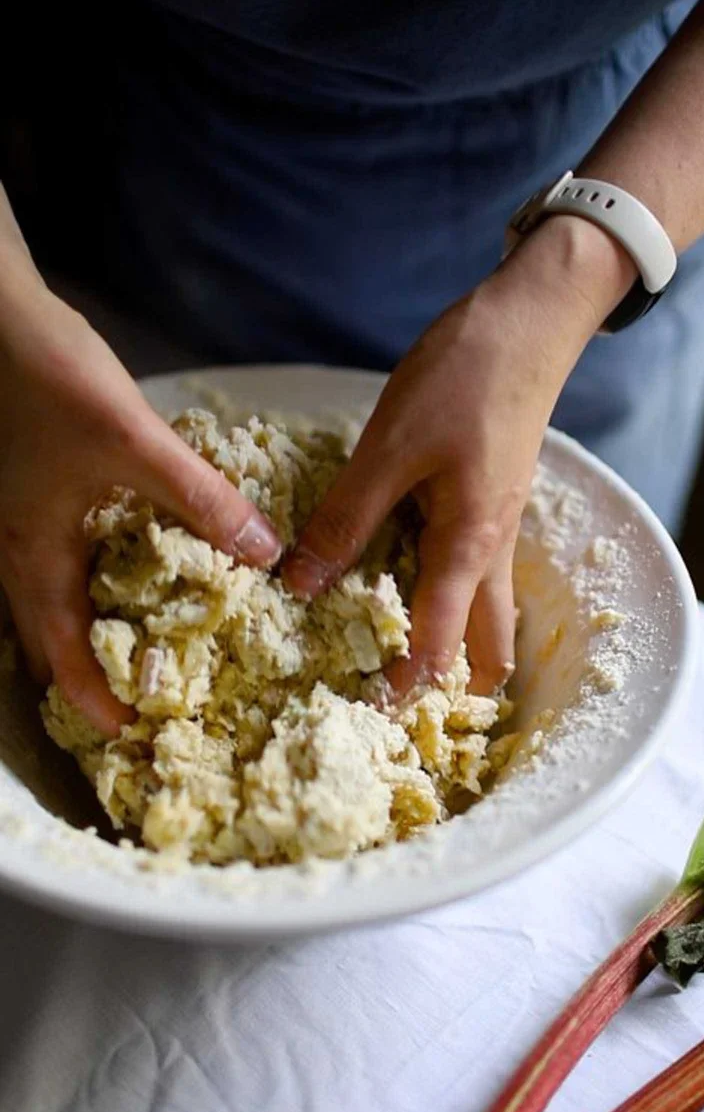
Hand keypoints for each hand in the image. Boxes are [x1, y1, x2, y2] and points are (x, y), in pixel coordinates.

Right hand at [0, 282, 280, 734]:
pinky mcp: (35, 495)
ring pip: (52, 603)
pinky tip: (138, 570)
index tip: (137, 732)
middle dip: (92, 677)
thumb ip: (202, 500)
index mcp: (35, 557)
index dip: (96, 701)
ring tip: (148, 650)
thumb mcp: (134, 443)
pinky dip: (94, 584)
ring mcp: (20, 524)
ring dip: (91, 634)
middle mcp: (19, 553)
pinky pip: (60, 562)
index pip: (62, 657)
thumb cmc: (51, 379)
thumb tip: (269, 557)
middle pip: (50, 641)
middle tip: (146, 700)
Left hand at [284, 215, 634, 694]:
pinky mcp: (488, 503)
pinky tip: (395, 580)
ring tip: (387, 657)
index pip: (438, 646)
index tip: (359, 719)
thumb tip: (300, 585)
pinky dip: (441, 595)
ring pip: (483, 612)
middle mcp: (492, 551)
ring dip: (449, 644)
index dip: (401, 689)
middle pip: (485, 648)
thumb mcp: (390, 449)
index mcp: (469, 546)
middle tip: (389, 702)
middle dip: (447, 686)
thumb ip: (346, 520)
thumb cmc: (463, 378)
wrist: (529, 321)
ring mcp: (497, 527)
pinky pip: (471, 572)